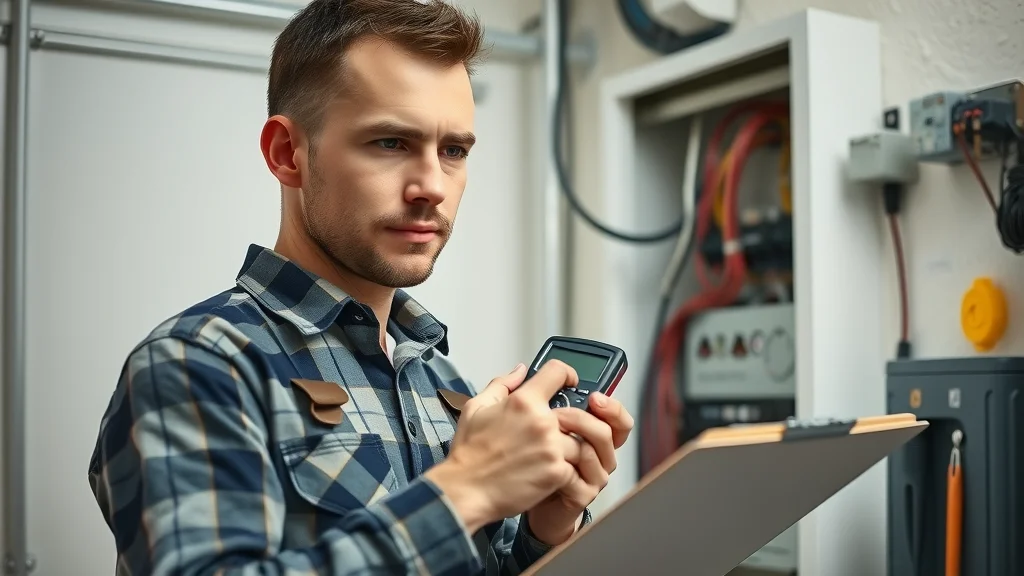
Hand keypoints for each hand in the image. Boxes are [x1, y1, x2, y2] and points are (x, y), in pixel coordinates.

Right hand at [424, 360, 582, 533]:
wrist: (466, 489)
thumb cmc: (469, 453)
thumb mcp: (476, 407)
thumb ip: (502, 384)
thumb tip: (521, 371)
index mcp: (523, 401)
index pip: (558, 372)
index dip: (567, 374)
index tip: (570, 382)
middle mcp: (542, 422)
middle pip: (575, 414)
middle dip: (568, 424)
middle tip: (557, 434)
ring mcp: (552, 448)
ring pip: (579, 442)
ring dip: (569, 450)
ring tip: (552, 459)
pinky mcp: (557, 473)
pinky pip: (576, 467)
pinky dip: (567, 472)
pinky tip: (551, 475)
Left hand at [525, 392, 633, 545]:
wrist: (518, 498)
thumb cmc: (529, 461)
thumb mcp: (529, 422)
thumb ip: (529, 395)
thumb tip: (522, 369)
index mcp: (591, 433)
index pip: (616, 416)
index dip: (611, 405)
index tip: (595, 395)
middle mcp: (598, 453)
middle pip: (614, 431)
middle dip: (587, 418)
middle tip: (561, 414)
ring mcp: (593, 474)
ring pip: (597, 451)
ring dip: (573, 440)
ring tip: (549, 435)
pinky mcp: (583, 494)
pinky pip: (584, 477)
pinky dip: (566, 467)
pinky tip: (549, 461)